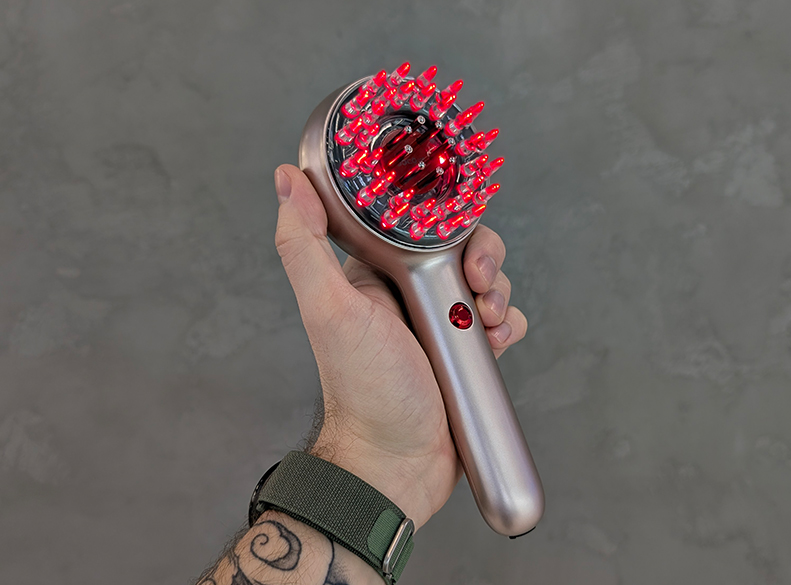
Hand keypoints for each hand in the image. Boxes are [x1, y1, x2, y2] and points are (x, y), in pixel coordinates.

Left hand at [273, 165, 527, 527]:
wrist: (396, 463)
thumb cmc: (361, 390)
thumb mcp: (329, 309)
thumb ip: (303, 244)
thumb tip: (286, 178)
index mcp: (373, 274)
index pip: (418, 222)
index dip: (444, 220)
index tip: (456, 238)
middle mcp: (406, 295)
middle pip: (461, 248)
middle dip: (483, 259)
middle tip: (480, 282)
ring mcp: (438, 324)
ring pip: (485, 282)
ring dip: (497, 293)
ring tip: (485, 321)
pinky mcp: (465, 352)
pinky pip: (499, 322)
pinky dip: (505, 325)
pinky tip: (493, 341)